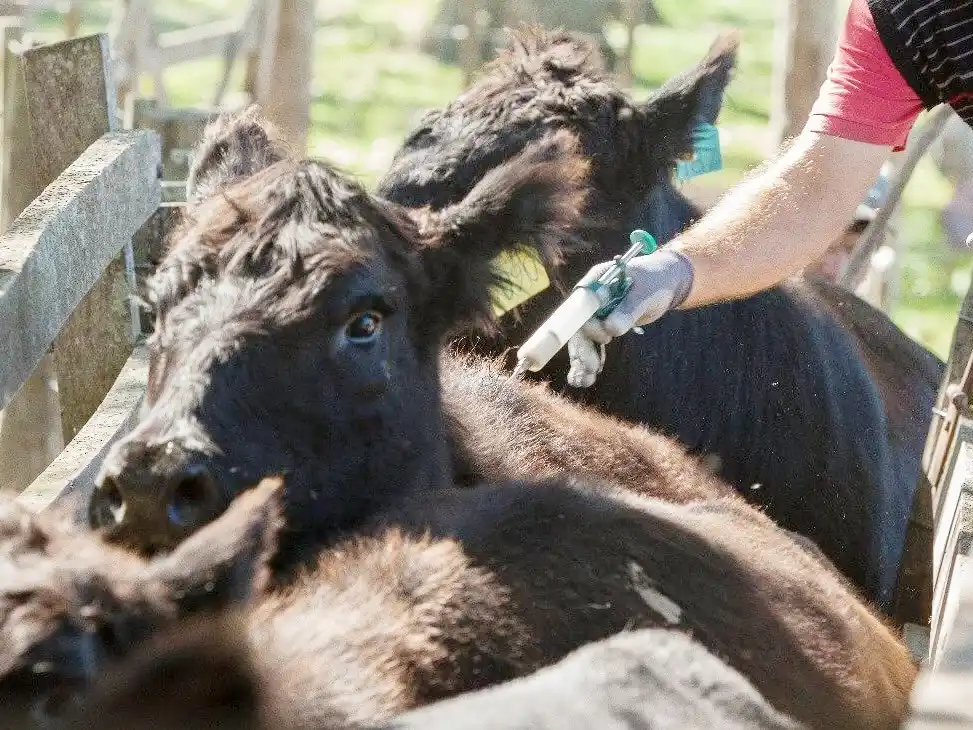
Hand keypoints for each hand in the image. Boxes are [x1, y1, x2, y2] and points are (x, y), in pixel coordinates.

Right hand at [566, 248, 693, 387]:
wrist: (664, 284)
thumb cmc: (655, 281)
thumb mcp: (645, 293)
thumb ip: (628, 309)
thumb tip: (611, 329)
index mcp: (596, 282)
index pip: (580, 304)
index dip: (585, 323)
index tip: (602, 338)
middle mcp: (590, 299)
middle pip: (579, 325)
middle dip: (583, 348)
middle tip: (592, 368)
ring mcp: (595, 314)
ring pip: (583, 339)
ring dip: (582, 359)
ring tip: (585, 381)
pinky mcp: (602, 327)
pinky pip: (591, 345)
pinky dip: (589, 361)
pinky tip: (586, 379)